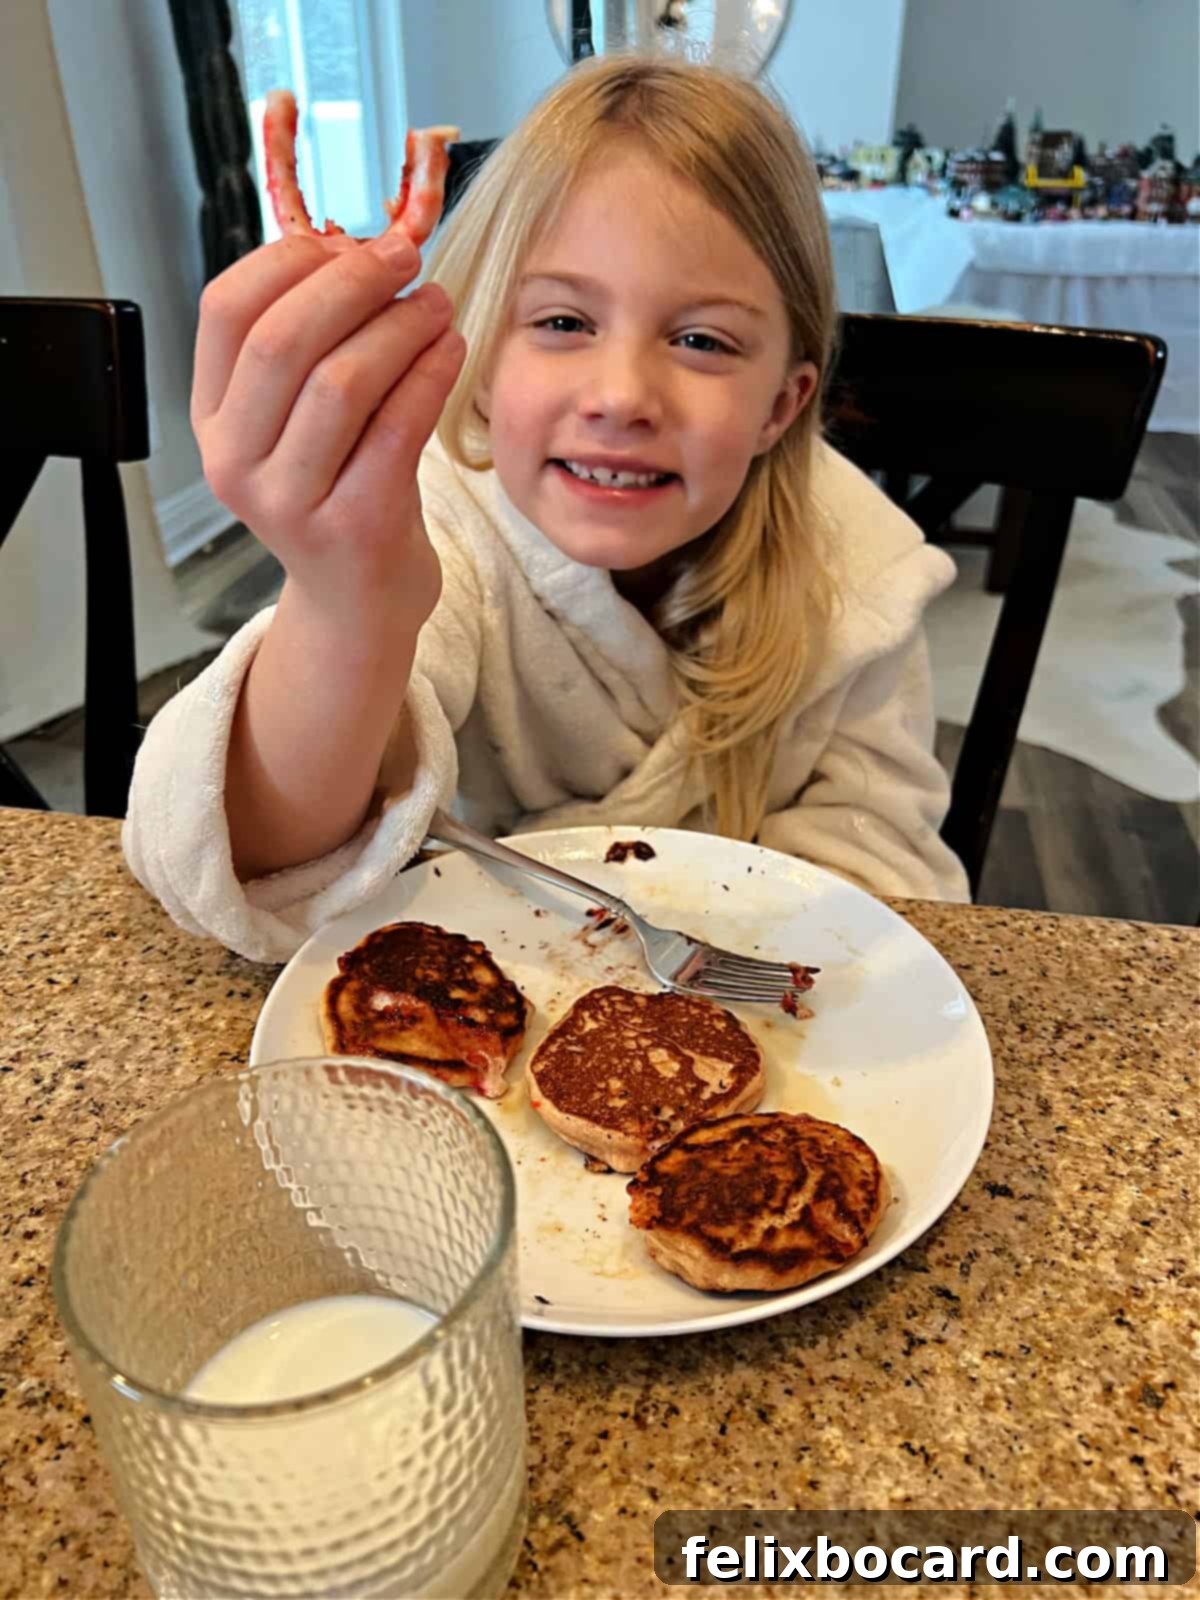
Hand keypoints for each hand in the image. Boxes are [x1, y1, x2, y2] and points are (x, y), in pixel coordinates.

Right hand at [191, 230, 464, 627]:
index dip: (288, 261)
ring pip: (342, 381)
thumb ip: (308, 347)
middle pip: (283, 340)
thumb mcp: (297, 424)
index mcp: (212, 421)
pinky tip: (453, 348)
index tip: (346, 241)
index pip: (226, 311)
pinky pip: (397, 428)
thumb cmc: (339, 495)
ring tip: (437, 303)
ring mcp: (290, 502)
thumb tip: (354, 247)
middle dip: (352, 282)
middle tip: (405, 256)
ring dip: (400, 325)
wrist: (358, 604)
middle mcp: (236, 463)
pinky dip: (431, 374)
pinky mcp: (354, 527)